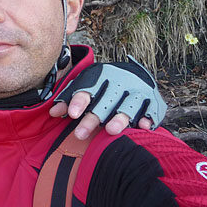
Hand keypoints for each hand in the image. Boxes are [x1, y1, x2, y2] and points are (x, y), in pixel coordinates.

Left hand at [52, 58, 166, 138]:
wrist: (134, 73)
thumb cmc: (103, 84)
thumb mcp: (85, 85)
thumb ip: (70, 98)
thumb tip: (53, 112)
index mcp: (101, 76)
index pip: (88, 88)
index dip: (79, 100)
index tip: (71, 114)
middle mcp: (120, 82)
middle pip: (105, 102)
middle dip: (93, 118)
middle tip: (80, 134)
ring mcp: (138, 91)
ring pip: (128, 106)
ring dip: (120, 118)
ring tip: (110, 130)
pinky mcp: (154, 101)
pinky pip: (151, 111)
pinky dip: (147, 118)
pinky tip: (141, 127)